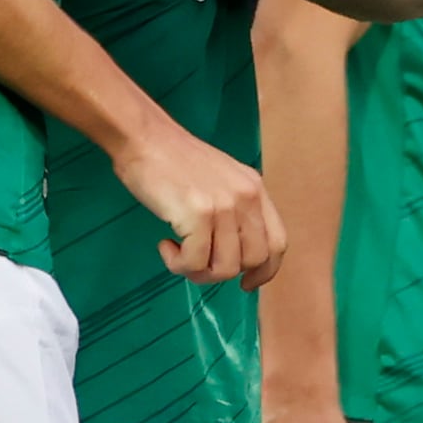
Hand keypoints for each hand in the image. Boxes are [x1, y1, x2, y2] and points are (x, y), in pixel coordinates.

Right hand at [118, 117, 283, 283]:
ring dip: (197, 271)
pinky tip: (165, 245)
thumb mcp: (221, 180)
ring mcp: (224, 205)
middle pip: (253, 260)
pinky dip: (177, 264)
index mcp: (255, 189)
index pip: (277, 242)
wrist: (145, 138)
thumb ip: (235, 211)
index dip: (266, 271)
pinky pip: (194, 262)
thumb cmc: (174, 162)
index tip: (246, 283)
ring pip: (225, 268)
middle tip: (196, 264)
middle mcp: (247, 197)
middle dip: (223, 273)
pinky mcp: (198, 213)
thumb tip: (235, 255)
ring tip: (177, 253)